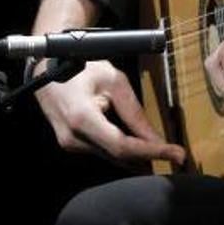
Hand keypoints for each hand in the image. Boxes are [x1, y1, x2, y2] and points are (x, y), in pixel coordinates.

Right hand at [35, 59, 185, 166]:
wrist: (46, 68)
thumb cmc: (81, 66)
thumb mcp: (113, 80)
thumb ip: (134, 112)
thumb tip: (155, 139)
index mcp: (82, 119)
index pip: (122, 147)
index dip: (152, 152)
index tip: (177, 155)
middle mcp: (73, 138)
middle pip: (118, 156)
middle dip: (148, 157)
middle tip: (176, 156)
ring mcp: (69, 144)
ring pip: (110, 157)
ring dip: (136, 156)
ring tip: (161, 152)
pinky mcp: (70, 144)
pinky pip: (101, 151)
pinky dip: (121, 150)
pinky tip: (138, 147)